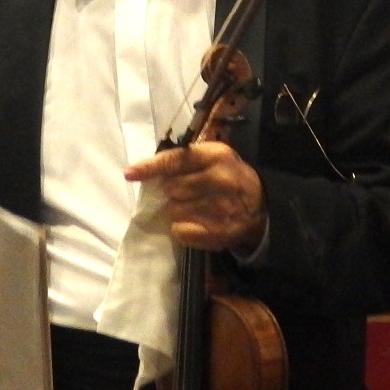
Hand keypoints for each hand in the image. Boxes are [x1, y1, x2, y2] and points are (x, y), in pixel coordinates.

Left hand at [124, 141, 265, 251]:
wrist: (260, 206)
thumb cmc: (229, 175)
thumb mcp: (214, 156)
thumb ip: (184, 158)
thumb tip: (147, 169)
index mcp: (216, 156)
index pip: (175, 161)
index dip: (150, 167)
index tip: (130, 173)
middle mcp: (218, 180)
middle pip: (170, 188)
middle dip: (172, 190)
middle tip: (188, 191)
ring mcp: (219, 208)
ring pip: (173, 210)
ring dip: (177, 209)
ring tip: (196, 206)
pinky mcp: (216, 233)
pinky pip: (179, 231)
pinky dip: (181, 228)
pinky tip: (195, 222)